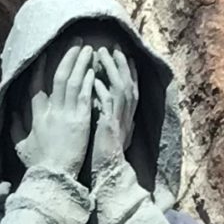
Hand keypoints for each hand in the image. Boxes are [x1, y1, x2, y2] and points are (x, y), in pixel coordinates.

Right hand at [13, 43, 95, 179]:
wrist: (54, 178)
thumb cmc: (39, 166)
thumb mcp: (21, 147)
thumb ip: (15, 128)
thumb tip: (11, 114)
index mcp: (36, 116)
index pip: (36, 86)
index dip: (40, 68)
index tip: (45, 53)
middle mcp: (51, 111)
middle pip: (59, 77)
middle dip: (67, 57)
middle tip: (75, 42)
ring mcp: (66, 115)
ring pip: (73, 82)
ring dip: (80, 63)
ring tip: (87, 48)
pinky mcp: (81, 121)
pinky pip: (85, 95)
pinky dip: (88, 81)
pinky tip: (92, 69)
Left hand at [89, 44, 137, 179]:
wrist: (109, 177)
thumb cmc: (107, 158)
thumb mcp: (112, 134)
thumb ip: (112, 119)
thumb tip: (111, 107)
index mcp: (127, 117)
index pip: (130, 88)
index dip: (128, 70)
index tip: (122, 54)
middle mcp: (127, 116)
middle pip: (129, 83)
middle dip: (122, 63)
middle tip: (114, 46)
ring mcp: (121, 121)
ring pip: (121, 88)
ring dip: (112, 70)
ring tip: (101, 53)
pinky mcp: (111, 128)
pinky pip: (109, 104)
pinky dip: (102, 91)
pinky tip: (93, 80)